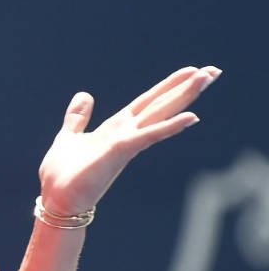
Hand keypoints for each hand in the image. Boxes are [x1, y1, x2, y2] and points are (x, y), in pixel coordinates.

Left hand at [38, 65, 220, 214]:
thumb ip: (78, 118)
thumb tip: (84, 95)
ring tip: (207, 78)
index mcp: (115, 129)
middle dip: (185, 88)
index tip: (191, 70)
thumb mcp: (69, 137)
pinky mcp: (119, 152)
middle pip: (160, 105)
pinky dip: (168, 127)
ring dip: (184, 96)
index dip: (167, 86)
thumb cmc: (63, 176)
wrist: (57, 201)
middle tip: (214, 70)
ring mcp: (125, 143)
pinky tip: (191, 117)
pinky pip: (147, 136)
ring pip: (159, 114)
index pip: (146, 102)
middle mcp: (126, 134)